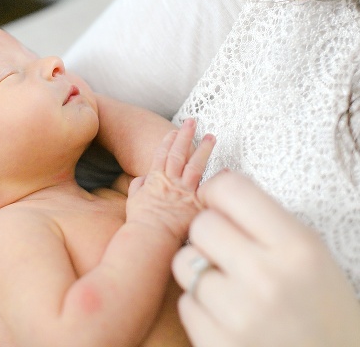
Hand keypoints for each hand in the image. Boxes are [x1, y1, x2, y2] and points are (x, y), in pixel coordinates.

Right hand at [126, 119, 214, 240]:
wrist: (151, 237)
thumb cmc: (140, 222)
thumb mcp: (133, 200)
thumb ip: (138, 186)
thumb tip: (144, 178)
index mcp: (156, 179)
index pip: (162, 155)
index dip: (168, 141)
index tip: (173, 130)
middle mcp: (172, 182)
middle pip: (180, 153)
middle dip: (185, 135)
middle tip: (192, 121)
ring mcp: (186, 192)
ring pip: (196, 165)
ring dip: (204, 149)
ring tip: (211, 136)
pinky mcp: (197, 205)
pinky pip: (210, 189)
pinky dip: (219, 180)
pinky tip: (227, 170)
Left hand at [172, 170, 359, 346]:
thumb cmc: (324, 306)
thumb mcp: (313, 253)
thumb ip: (267, 219)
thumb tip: (215, 185)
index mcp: (297, 247)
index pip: (231, 191)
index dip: (216, 190)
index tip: (216, 200)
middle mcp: (267, 279)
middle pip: (201, 226)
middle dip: (210, 234)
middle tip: (228, 249)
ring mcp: (240, 317)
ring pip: (185, 264)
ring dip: (201, 270)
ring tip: (230, 285)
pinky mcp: (218, 346)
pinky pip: (185, 305)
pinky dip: (201, 307)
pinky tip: (229, 315)